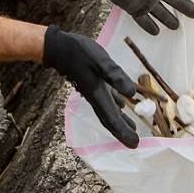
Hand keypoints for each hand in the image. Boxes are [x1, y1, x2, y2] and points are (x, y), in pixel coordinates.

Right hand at [42, 26, 139, 147]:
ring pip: (108, 110)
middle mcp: (96, 97)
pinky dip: (115, 106)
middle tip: (134, 143)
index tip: (135, 144)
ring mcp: (93, 91)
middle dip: (122, 131)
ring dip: (120, 120)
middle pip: (110, 119)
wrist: (58, 48)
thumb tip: (132, 93)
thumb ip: (115, 76)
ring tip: (132, 127)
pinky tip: (121, 104)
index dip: (123, 132)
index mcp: (98, 95)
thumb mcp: (101, 61)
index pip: (112, 119)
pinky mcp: (92, 84)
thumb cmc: (79, 53)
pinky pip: (106, 100)